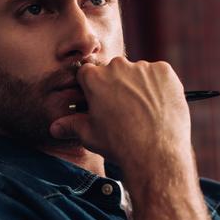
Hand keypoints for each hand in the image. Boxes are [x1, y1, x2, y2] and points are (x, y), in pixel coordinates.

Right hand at [47, 57, 191, 170]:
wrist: (155, 153)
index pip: (89, 74)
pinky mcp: (164, 71)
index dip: (94, 88)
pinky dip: (159, 86)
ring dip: (139, 86)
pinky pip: (159, 74)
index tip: (101, 101)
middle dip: (117, 85)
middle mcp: (117, 66)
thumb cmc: (119, 144)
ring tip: (144, 111)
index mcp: (94, 78)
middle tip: (124, 109)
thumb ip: (71, 125)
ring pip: (138, 72)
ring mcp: (143, 67)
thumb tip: (55, 128)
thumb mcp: (89, 135)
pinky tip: (158, 106)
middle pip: (114, 70)